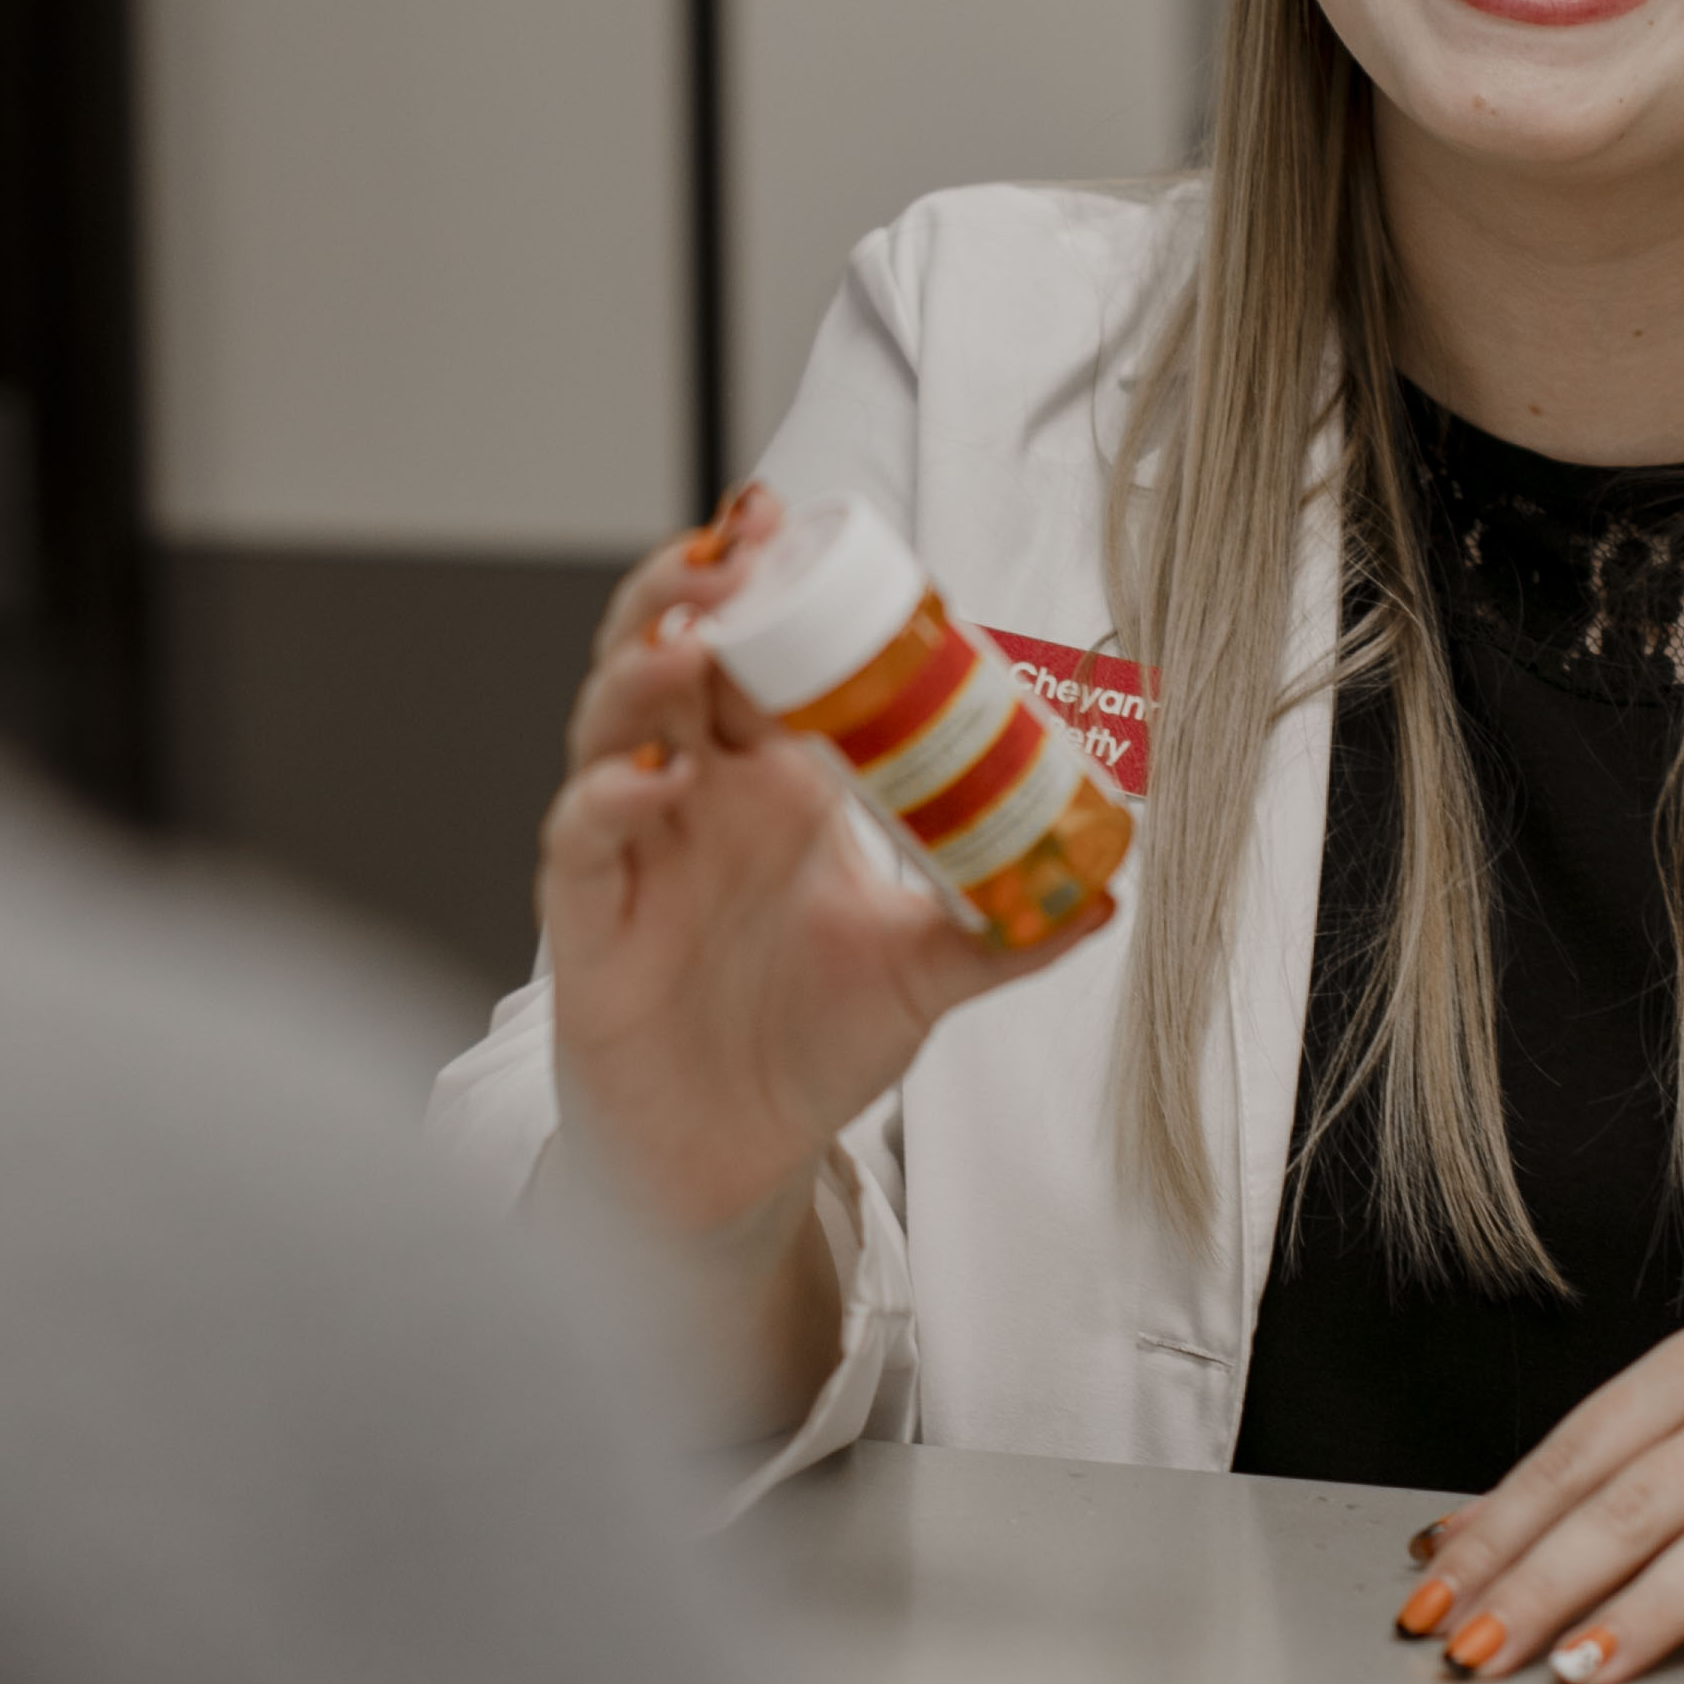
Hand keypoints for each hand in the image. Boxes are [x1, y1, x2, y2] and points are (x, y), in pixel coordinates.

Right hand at [536, 484, 1116, 1238]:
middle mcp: (694, 797)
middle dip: (689, 590)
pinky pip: (580, 841)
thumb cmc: (806, 1044)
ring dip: (643, 672)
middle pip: (665, 653)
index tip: (792, 521)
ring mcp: (635, 851)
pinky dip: (607, 800)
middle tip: (736, 551)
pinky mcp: (589, 924)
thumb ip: (1004, 930)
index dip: (761, 581)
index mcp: (769, 781)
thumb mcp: (924, 974)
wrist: (735, 1162)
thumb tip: (1102, 891)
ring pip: (608, 724)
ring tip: (693, 642)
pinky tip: (651, 781)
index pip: (758, 650)